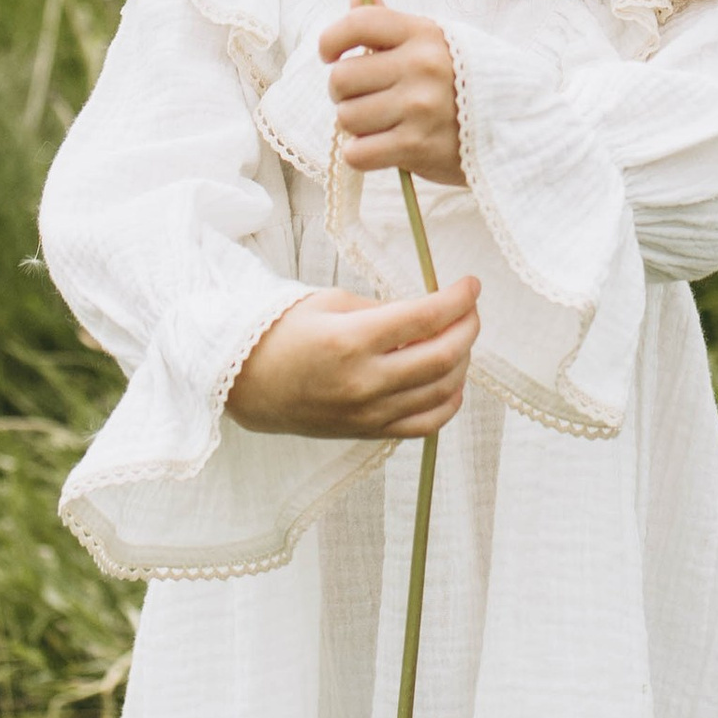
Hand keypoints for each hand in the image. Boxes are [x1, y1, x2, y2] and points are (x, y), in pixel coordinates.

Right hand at [233, 282, 479, 441]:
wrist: (246, 383)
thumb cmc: (283, 334)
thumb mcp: (329, 303)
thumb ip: (382, 308)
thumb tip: (427, 312)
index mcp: (350, 340)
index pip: (425, 318)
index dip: (457, 299)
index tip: (471, 286)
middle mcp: (363, 381)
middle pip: (442, 356)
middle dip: (468, 328)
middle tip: (470, 310)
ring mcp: (368, 412)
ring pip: (440, 391)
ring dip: (461, 362)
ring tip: (458, 340)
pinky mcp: (368, 432)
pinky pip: (425, 424)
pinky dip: (448, 402)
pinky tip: (451, 381)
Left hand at [320, 2, 463, 184]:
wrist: (516, 126)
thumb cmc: (465, 81)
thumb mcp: (435, 41)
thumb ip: (389, 21)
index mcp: (424, 33)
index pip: (358, 23)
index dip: (332, 40)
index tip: (331, 55)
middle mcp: (421, 66)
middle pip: (341, 78)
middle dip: (343, 92)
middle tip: (364, 97)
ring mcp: (419, 108)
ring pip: (346, 118)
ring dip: (356, 126)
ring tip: (381, 123)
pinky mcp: (417, 147)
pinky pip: (357, 153)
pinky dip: (362, 154)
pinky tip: (382, 147)